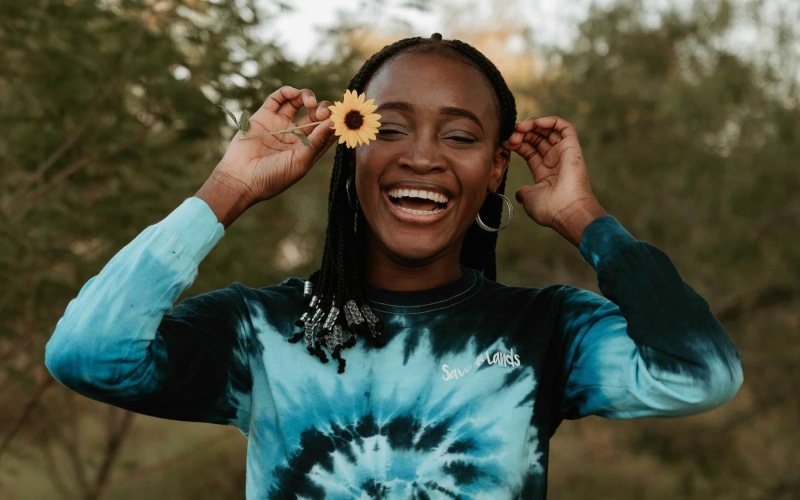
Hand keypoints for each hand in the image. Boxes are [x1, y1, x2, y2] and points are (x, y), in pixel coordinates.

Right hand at [196, 86, 335, 225]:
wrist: (241, 178)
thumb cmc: (273, 177)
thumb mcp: (300, 161)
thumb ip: (317, 141)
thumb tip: (334, 123)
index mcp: (307, 149)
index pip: (326, 130)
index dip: (334, 122)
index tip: (340, 117)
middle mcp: (295, 135)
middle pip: (314, 115)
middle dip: (322, 109)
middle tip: (322, 112)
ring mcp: (279, 125)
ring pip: (298, 102)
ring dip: (307, 97)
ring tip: (309, 102)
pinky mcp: (263, 116)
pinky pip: (278, 99)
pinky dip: (287, 92)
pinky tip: (294, 94)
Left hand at [503, 116, 606, 245]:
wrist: (568, 211)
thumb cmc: (550, 209)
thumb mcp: (529, 199)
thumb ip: (523, 193)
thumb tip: (519, 193)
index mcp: (545, 173)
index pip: (529, 150)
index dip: (516, 144)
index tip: (504, 143)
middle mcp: (555, 162)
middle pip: (536, 139)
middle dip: (521, 134)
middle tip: (510, 135)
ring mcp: (564, 154)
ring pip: (548, 131)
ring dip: (532, 125)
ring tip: (520, 127)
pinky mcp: (572, 148)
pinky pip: (564, 127)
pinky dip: (550, 121)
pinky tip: (536, 123)